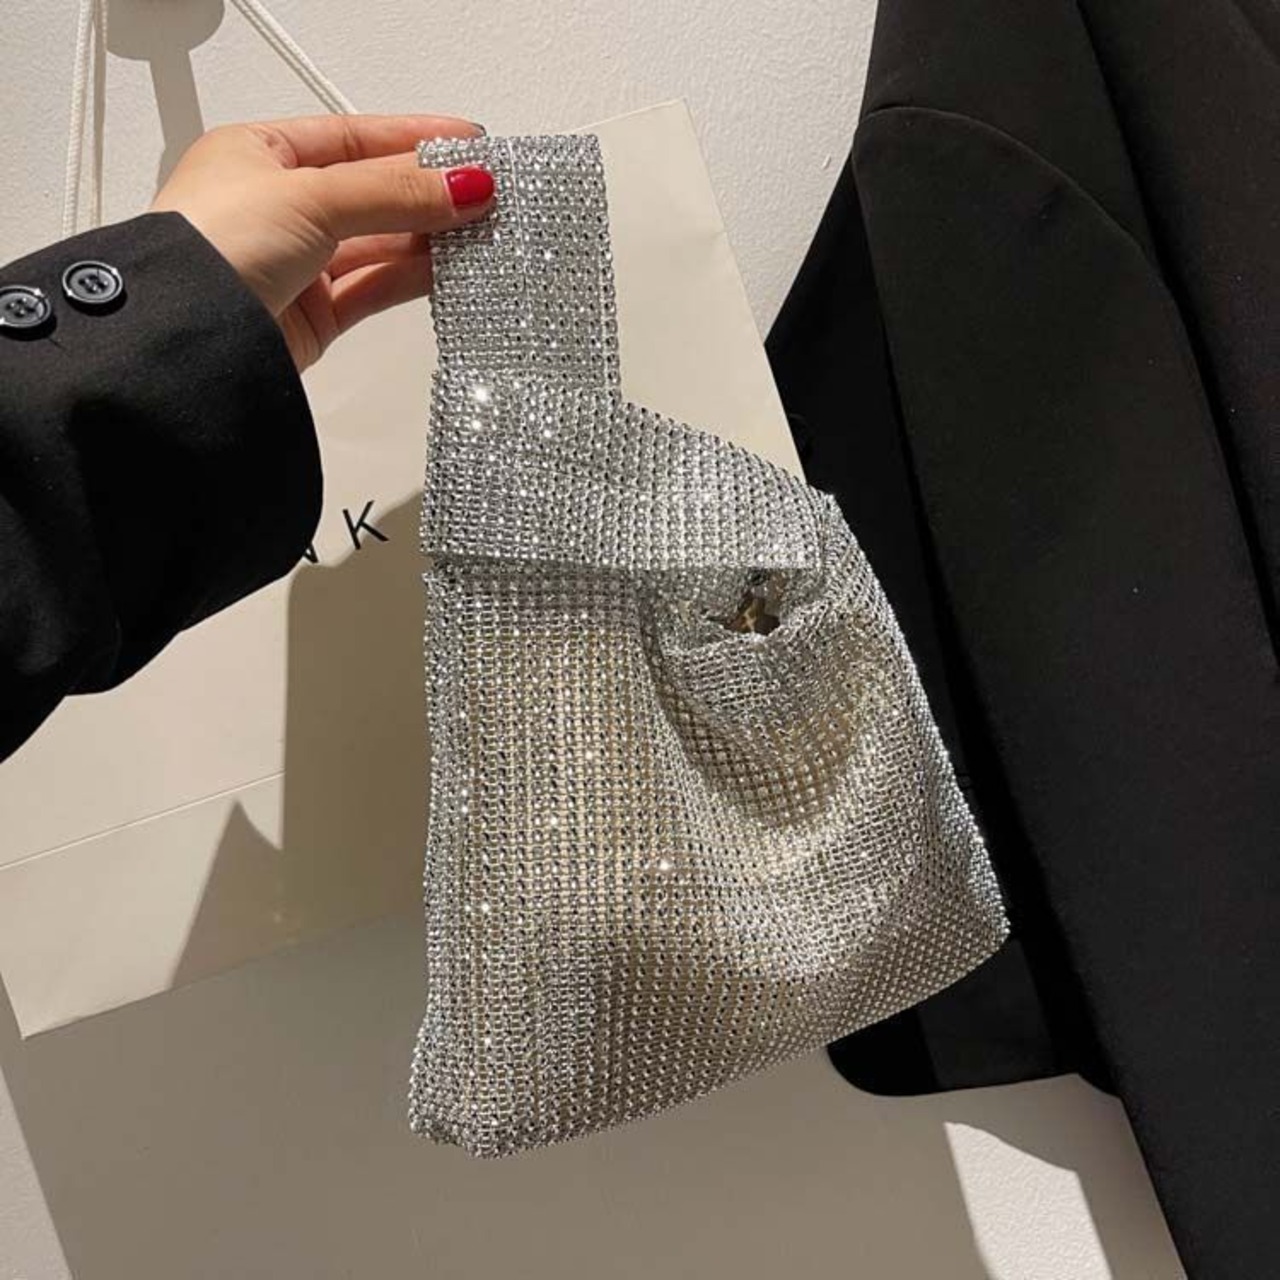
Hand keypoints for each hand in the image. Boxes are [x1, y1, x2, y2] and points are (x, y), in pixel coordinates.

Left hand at [149, 114, 493, 371]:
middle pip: (372, 192)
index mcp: (258, 155)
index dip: (413, 138)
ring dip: (429, 238)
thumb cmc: (207, 252)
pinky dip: (413, 278)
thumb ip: (393, 191)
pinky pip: (376, 287)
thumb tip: (462, 183)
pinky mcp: (314, 315)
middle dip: (429, 193)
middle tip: (486, 193)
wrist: (182, 342)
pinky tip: (449, 269)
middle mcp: (277, 208)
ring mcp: (297, 263)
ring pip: (379, 244)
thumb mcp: (310, 197)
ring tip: (479, 231)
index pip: (353, 138)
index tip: (469, 143)